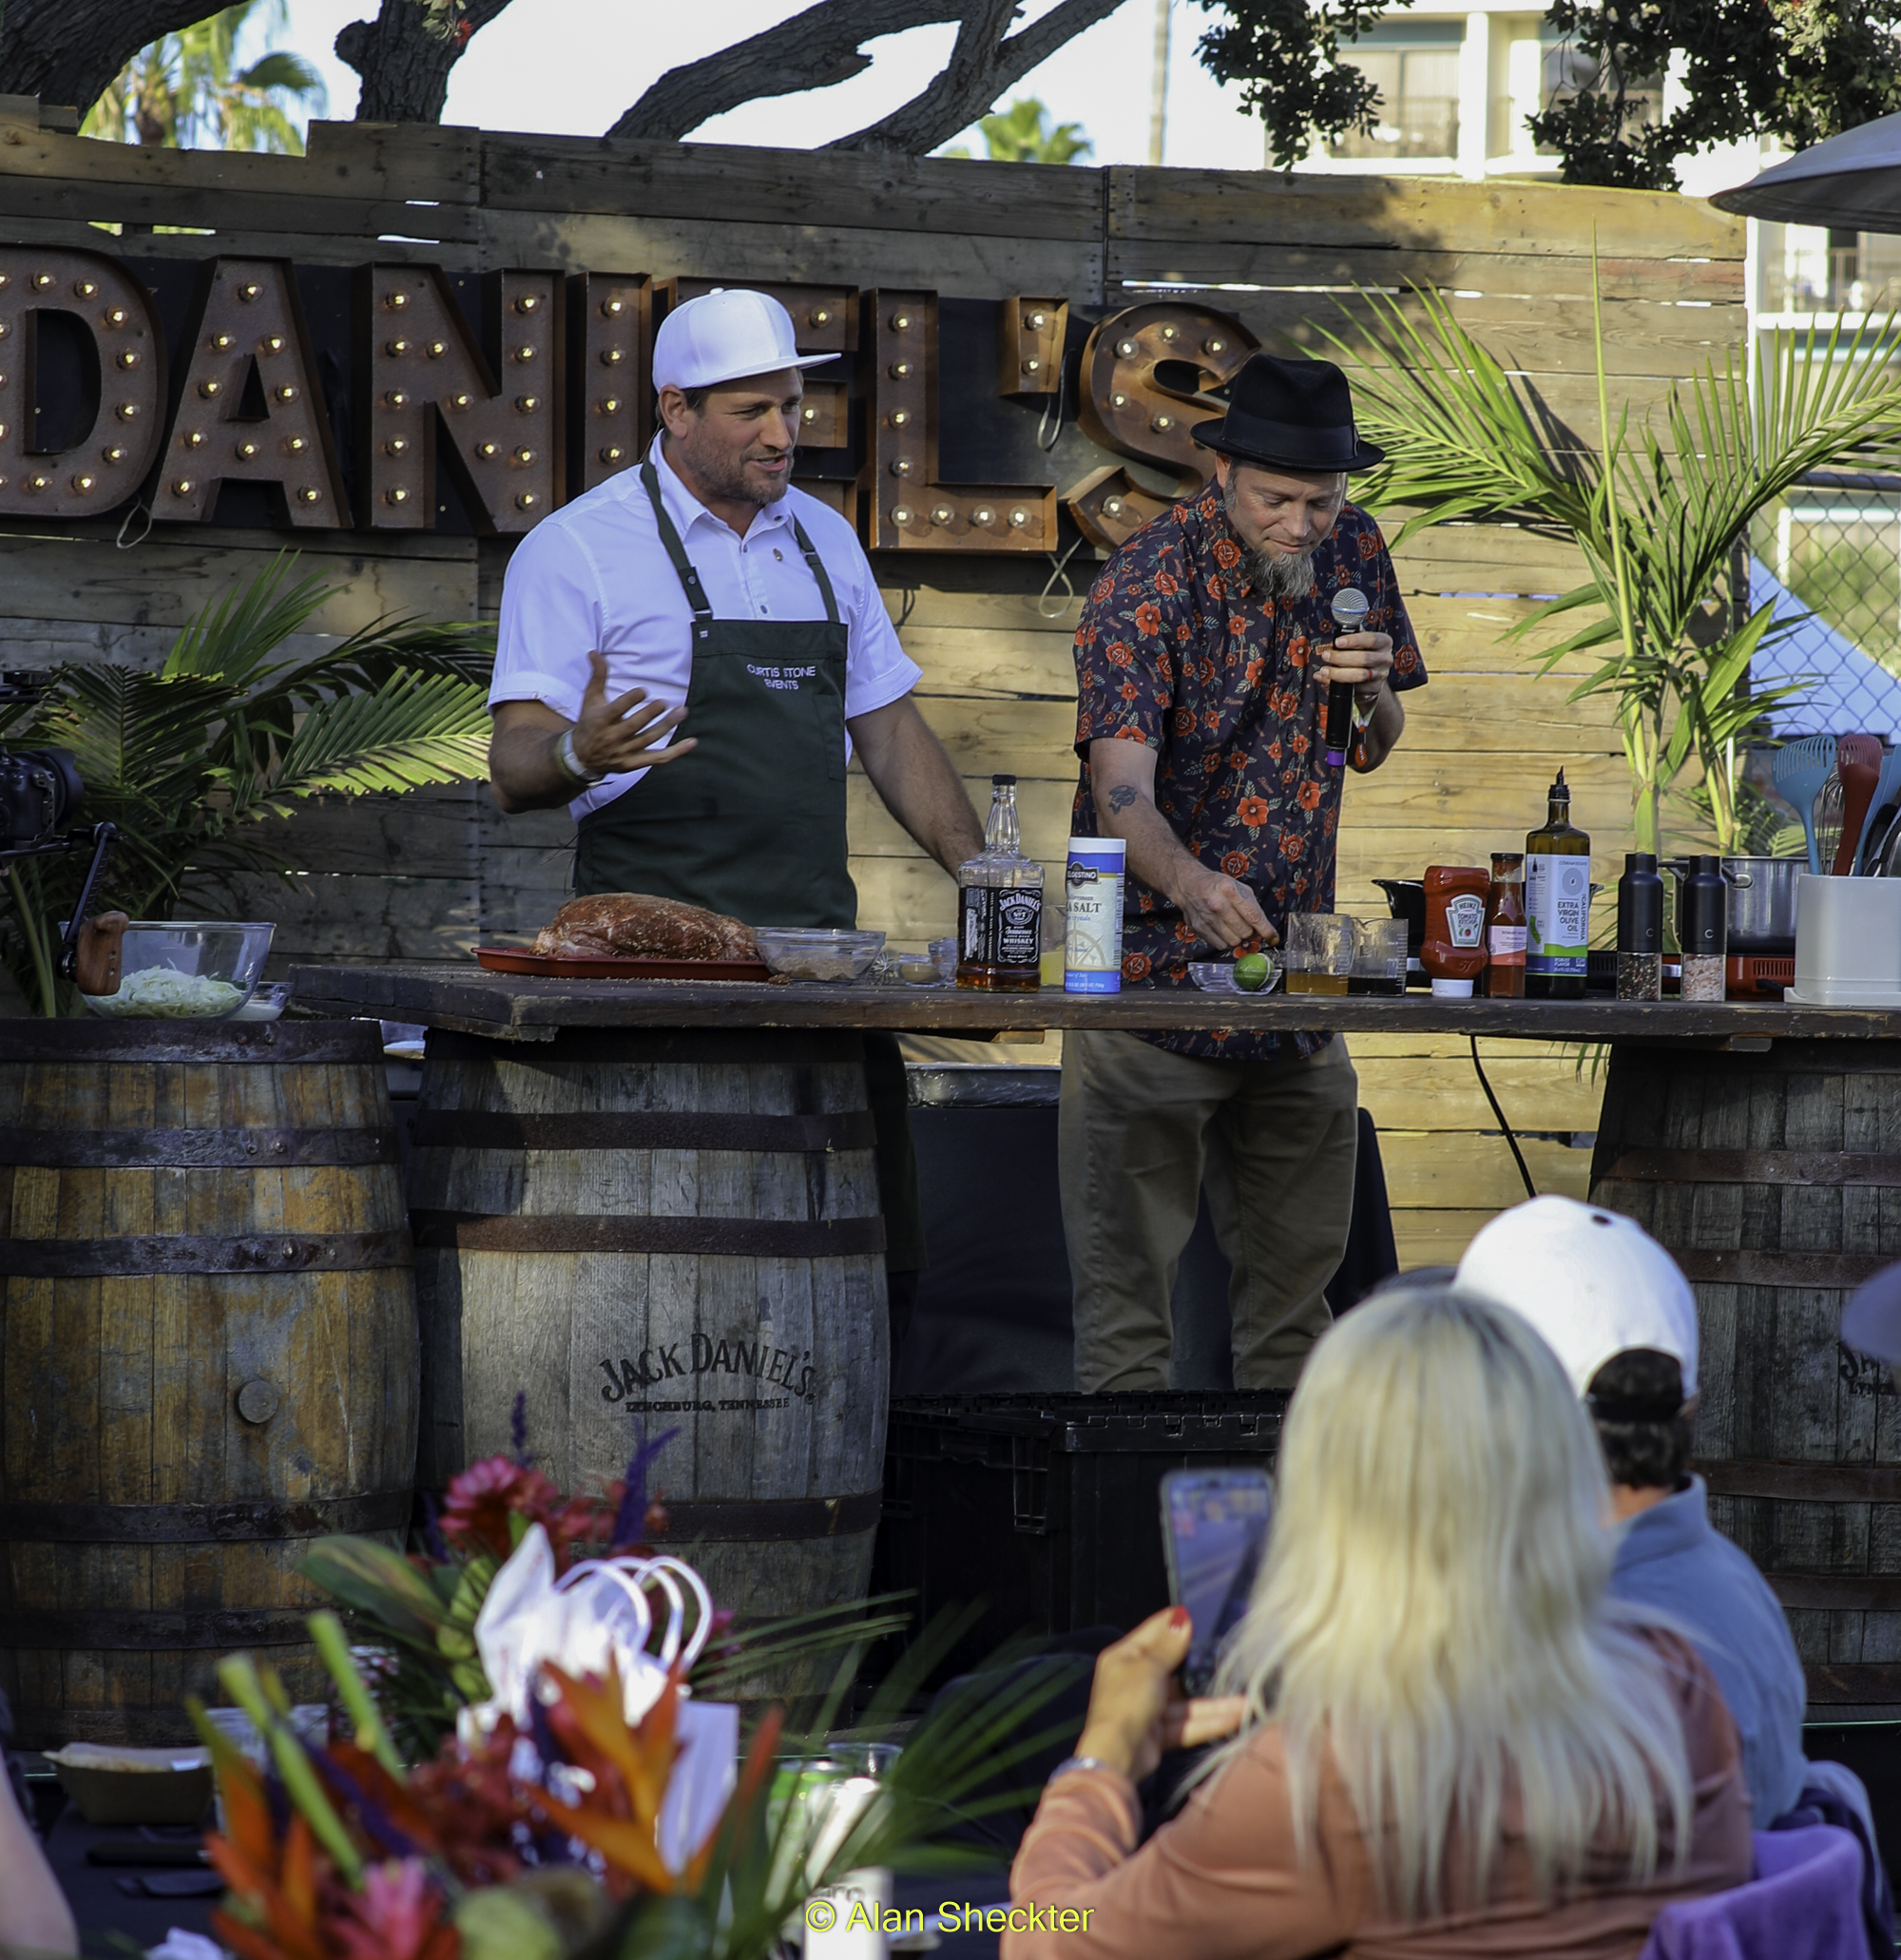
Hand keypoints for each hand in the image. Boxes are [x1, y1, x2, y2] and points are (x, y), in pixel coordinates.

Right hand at [570, 651, 697, 774]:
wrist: (583, 757)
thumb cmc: (590, 722)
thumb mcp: (590, 698)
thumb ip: (598, 675)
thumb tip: (595, 652)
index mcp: (602, 720)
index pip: (617, 709)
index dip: (630, 700)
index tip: (643, 691)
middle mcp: (613, 737)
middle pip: (635, 725)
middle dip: (650, 714)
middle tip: (663, 703)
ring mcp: (625, 752)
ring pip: (649, 739)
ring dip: (667, 726)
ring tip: (681, 712)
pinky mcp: (636, 763)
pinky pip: (659, 759)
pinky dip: (676, 752)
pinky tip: (692, 742)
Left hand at [1074, 1608, 1247, 1782]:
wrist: (1117, 1756)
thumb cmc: (1127, 1702)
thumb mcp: (1149, 1668)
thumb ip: (1169, 1646)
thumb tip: (1183, 1616)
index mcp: (1125, 1656)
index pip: (1155, 1632)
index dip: (1178, 1625)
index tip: (1205, 1615)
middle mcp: (1136, 1679)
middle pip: (1175, 1669)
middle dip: (1203, 1667)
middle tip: (1234, 1658)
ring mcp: (1150, 1707)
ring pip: (1187, 1701)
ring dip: (1215, 1703)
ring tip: (1247, 1702)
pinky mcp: (1161, 1733)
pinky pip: (1188, 1723)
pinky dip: (1210, 1723)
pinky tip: (1236, 1718)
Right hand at [1174, 863, 1274, 951]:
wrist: (1189, 885)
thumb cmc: (1217, 886)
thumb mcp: (1239, 887)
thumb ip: (1252, 907)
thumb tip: (1264, 930)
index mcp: (1230, 890)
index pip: (1254, 916)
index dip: (1266, 930)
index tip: (1273, 938)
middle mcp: (1217, 904)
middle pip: (1245, 932)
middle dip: (1250, 932)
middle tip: (1246, 925)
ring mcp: (1206, 918)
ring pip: (1233, 941)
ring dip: (1238, 938)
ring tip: (1234, 927)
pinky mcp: (1199, 928)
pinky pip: (1220, 945)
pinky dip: (1226, 942)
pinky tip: (1224, 931)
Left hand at [1317, 630, 1393, 709]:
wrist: (1372, 675)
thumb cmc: (1363, 653)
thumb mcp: (1361, 643)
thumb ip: (1350, 640)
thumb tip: (1331, 644)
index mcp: (1383, 642)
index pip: (1370, 639)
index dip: (1353, 640)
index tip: (1337, 642)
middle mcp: (1385, 658)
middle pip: (1363, 658)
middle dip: (1341, 657)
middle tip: (1326, 656)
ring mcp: (1381, 674)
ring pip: (1359, 675)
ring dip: (1338, 673)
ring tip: (1324, 670)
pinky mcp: (1374, 688)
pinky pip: (1354, 687)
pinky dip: (1336, 683)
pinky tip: (1326, 679)